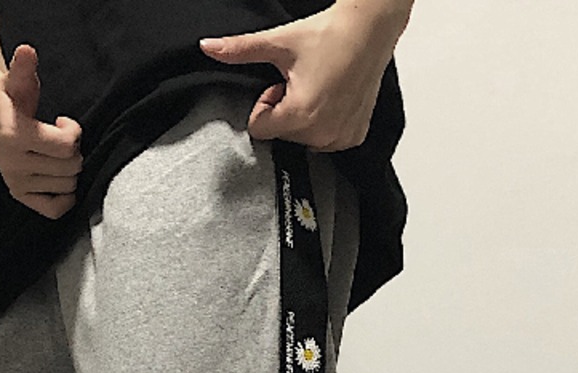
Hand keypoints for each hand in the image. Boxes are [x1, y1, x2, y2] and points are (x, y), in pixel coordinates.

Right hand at [0, 44, 81, 218]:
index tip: (64, 123)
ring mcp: (17, 182)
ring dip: (69, 169)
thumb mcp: (17, 79)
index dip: (73, 132)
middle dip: (73, 150)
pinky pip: (55, 209)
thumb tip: (26, 52)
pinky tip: (59, 178)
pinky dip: (64, 196)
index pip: (66, 146)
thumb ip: (23, 67)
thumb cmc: (10, 99)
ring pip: (67, 186)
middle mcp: (13, 163)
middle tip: (61, 139)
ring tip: (56, 154)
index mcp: (12, 135)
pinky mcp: (21, 196)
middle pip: (71, 167)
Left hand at [200, 2, 410, 150]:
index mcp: (300, 116)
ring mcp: (340, 138)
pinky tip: (333, 97)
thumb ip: (240, 50)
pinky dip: (325, 123)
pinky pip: (325, 140)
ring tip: (319, 87)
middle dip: (285, 111)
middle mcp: (322, 134)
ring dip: (304, 117)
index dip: (265, 103)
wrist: (370, 27)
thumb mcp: (278, 42)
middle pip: (281, 136)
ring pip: (302, 140)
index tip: (281, 82)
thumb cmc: (329, 33)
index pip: (260, 129)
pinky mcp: (354, 136)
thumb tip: (206, 46)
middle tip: (302, 82)